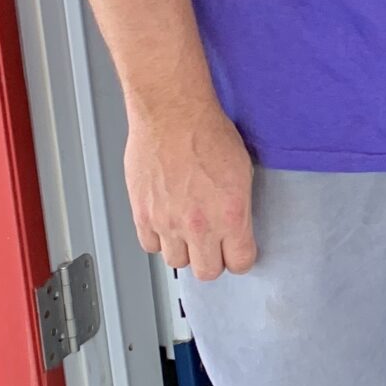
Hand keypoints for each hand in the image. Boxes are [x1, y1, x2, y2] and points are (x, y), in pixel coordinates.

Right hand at [125, 99, 255, 279]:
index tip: (237, 251)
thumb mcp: (242, 170)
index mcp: (231, 215)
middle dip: (212, 259)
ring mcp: (168, 223)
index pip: (240, 262)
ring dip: (183, 249)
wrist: (172, 114)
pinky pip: (150, 245)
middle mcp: (200, 225)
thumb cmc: (208, 132)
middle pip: (207, 272)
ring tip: (186, 229)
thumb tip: (236, 224)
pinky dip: (158, 238)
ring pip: (177, 262)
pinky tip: (165, 222)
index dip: (240, 258)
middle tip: (212, 244)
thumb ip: (238, 206)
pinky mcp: (142, 215)